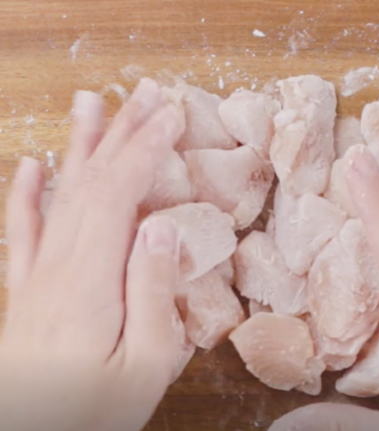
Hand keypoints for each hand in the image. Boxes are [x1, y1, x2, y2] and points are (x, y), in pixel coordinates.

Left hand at [0, 78, 184, 430]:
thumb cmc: (94, 412)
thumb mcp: (147, 364)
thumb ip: (153, 290)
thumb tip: (162, 225)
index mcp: (92, 279)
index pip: (120, 192)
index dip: (146, 147)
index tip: (172, 113)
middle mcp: (59, 265)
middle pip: (91, 181)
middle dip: (122, 131)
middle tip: (144, 92)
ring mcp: (37, 276)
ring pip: (60, 195)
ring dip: (79, 146)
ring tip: (92, 104)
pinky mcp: (26, 292)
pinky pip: (23, 232)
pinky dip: (27, 194)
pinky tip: (33, 166)